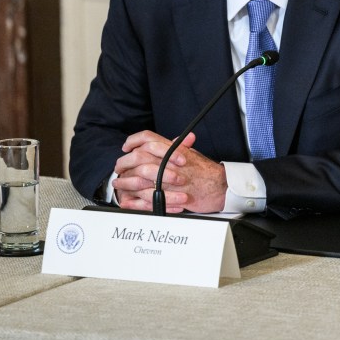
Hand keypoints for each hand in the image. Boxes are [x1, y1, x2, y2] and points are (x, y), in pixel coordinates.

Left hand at [111, 130, 228, 213]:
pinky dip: (134, 200)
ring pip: (139, 179)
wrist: (220, 187)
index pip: (148, 138)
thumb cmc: (207, 172)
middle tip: (119, 167)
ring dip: (125, 182)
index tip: (127, 146)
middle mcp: (169, 162)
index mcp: (174, 149)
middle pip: (139, 157)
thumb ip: (177, 148)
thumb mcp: (192, 154)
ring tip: (118, 184)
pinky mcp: (170, 196)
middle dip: (124, 163)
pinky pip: (146, 198)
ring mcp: (169, 179)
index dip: (134, 141)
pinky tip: (126, 200)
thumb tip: (167, 142)